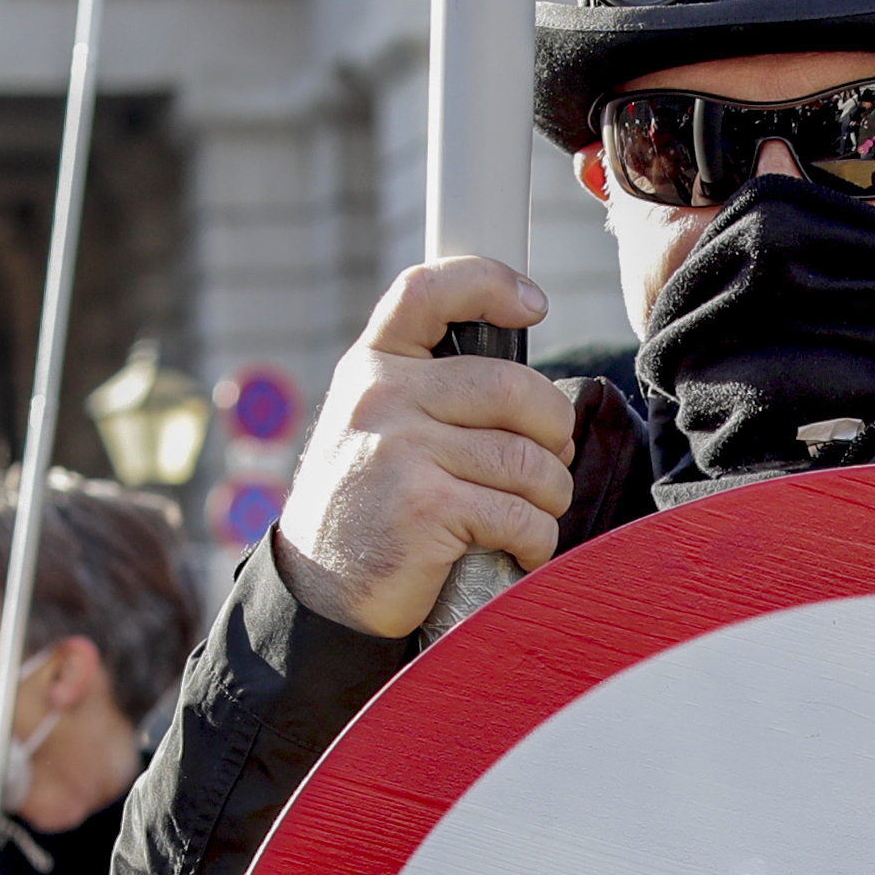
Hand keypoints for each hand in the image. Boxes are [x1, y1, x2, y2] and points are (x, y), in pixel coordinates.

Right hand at [275, 258, 575, 636]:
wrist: (320, 592)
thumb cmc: (370, 507)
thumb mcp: (376, 426)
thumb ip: (430, 391)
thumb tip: (529, 391)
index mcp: (374, 366)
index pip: (429, 290)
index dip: (489, 283)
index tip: (533, 304)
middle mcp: (383, 396)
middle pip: (516, 388)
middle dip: (554, 432)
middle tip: (549, 462)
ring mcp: (402, 451)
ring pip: (529, 460)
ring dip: (550, 496)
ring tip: (532, 515)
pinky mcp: (426, 508)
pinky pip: (521, 515)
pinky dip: (537, 541)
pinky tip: (520, 550)